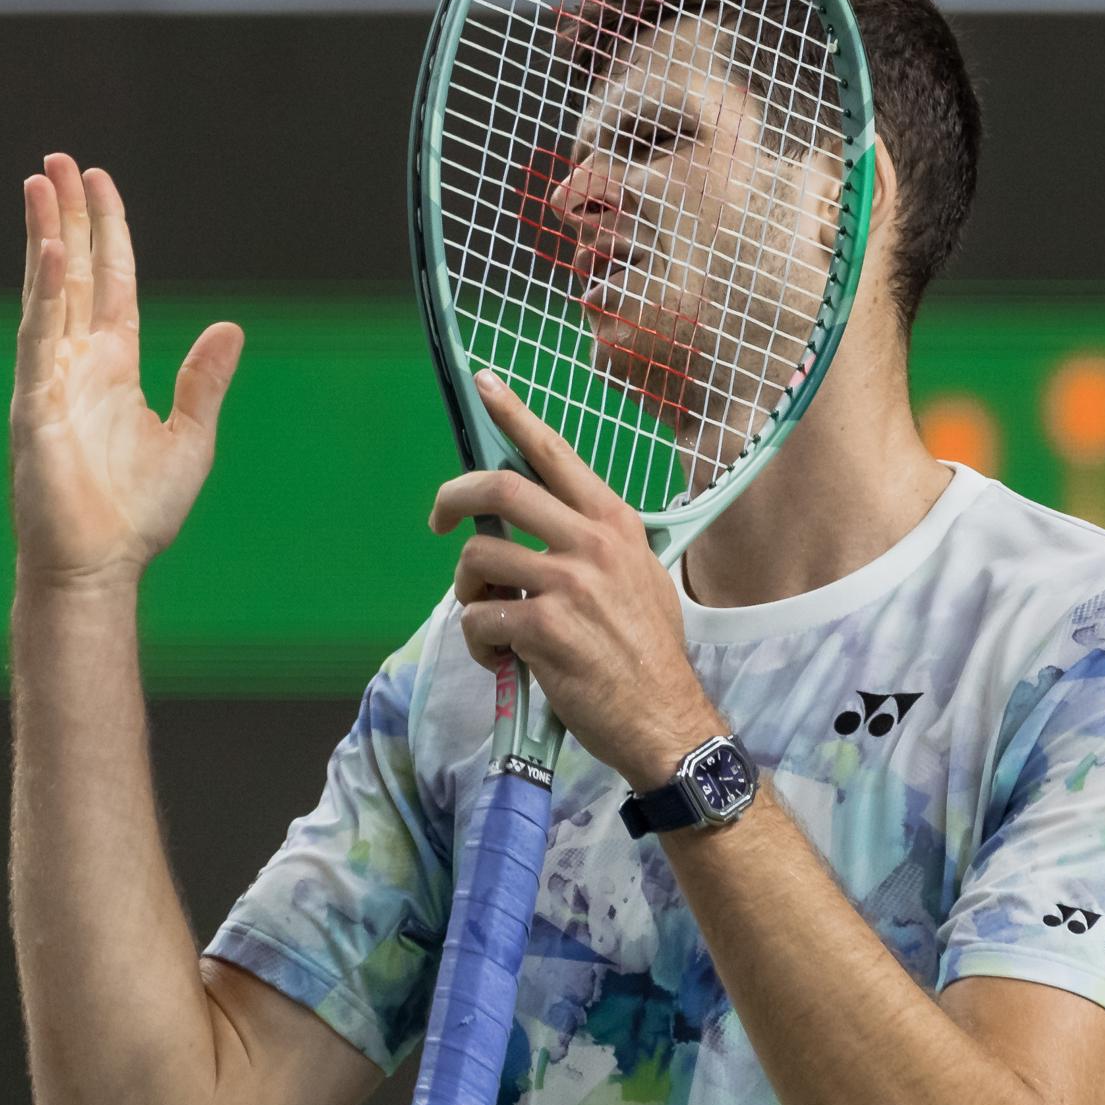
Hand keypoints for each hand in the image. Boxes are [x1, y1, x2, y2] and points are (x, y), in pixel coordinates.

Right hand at [10, 153, 244, 589]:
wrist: (102, 567)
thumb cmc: (138, 513)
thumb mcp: (190, 437)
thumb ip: (205, 380)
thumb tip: (230, 326)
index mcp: (113, 366)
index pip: (110, 282)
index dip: (107, 232)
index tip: (97, 185)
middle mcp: (77, 363)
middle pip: (72, 272)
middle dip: (67, 216)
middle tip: (57, 162)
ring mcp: (50, 380)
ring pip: (48, 292)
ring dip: (46, 236)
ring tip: (40, 183)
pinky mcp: (34, 406)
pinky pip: (38, 338)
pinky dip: (44, 294)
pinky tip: (49, 253)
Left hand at [430, 371, 723, 786]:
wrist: (665, 718)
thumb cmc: (648, 651)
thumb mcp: (640, 575)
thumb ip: (593, 543)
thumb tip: (538, 529)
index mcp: (614, 522)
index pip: (554, 453)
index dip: (513, 414)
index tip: (485, 386)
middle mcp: (591, 541)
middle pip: (499, 488)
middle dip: (453, 498)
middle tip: (439, 521)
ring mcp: (567, 582)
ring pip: (479, 557)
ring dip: (468, 590)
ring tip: (490, 619)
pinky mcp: (543, 627)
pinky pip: (479, 618)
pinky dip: (478, 641)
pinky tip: (504, 658)